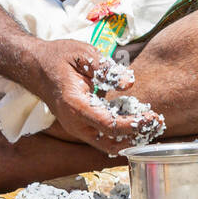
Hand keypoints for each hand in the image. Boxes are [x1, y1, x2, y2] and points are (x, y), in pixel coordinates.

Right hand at [31, 40, 142, 154]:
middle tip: (159, 124)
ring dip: (130, 139)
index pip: (107, 125)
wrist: (38, 66)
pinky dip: (121, 135)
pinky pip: (102, 137)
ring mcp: (76, 127)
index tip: (152, 118)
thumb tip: (129, 82)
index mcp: (75, 105)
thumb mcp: (84, 54)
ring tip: (153, 125)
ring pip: (106, 144)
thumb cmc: (60, 57)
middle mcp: (74, 122)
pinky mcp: (81, 125)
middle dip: (136, 137)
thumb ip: (106, 68)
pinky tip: (139, 123)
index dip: (132, 125)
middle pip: (109, 142)